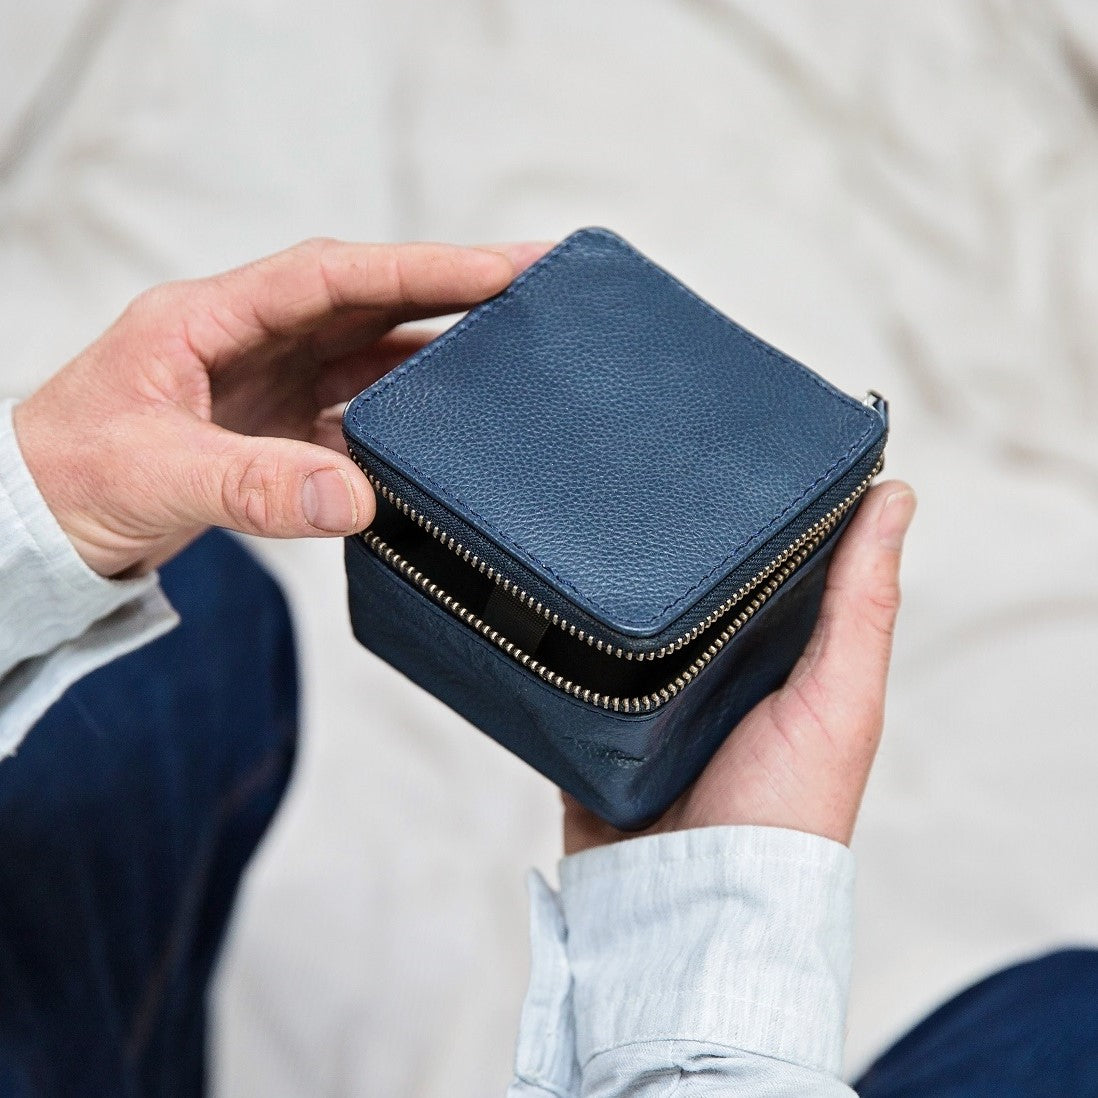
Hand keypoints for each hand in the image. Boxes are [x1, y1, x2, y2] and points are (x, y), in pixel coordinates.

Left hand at [13, 238, 545, 576]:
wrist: (35, 527)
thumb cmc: (64, 479)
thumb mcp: (153, 475)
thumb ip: (254, 486)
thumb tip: (357, 499)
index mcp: (208, 319)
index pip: (331, 276)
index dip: (418, 269)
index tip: (496, 268)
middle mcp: (248, 340)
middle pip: (367, 300)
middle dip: (451, 288)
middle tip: (534, 283)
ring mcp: (267, 384)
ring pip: (370, 352)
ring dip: (436, 351)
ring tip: (511, 347)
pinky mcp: (277, 429)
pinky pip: (357, 414)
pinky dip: (403, 421)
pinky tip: (444, 431)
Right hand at [564, 481, 916, 853]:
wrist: (695, 908)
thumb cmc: (787, 813)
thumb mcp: (840, 697)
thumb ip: (862, 603)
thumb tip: (897, 496)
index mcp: (779, 662)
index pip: (771, 570)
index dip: (760, 515)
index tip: (736, 452)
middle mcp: (716, 677)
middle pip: (691, 592)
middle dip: (669, 547)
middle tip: (640, 472)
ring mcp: (652, 705)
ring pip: (627, 627)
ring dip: (609, 592)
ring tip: (580, 522)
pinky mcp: (597, 731)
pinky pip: (571, 675)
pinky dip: (559, 645)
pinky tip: (539, 599)